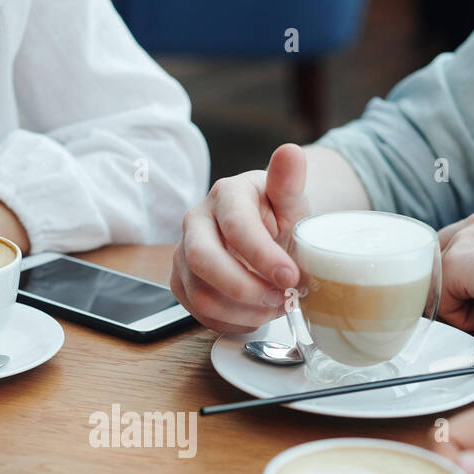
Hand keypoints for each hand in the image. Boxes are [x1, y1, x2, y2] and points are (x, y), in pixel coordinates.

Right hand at [170, 143, 309, 333]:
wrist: (265, 234)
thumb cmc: (277, 217)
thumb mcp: (290, 200)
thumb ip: (290, 181)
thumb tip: (290, 151)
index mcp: (225, 195)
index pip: (235, 226)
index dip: (264, 256)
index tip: (292, 277)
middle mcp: (196, 222)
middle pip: (204, 262)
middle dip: (246, 289)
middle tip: (283, 299)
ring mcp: (183, 254)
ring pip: (201, 295)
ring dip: (244, 310)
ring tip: (275, 307)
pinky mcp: (181, 283)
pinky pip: (200, 314)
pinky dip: (233, 322)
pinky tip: (256, 314)